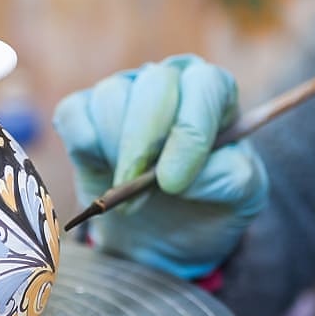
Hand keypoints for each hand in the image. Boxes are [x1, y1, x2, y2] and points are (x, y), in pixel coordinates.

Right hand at [52, 54, 267, 278]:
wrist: (164, 234)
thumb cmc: (208, 204)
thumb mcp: (239, 198)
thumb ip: (227, 177)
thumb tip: (185, 173)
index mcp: (214, 91)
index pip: (205, 87)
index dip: (189, 132)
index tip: (174, 182)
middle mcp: (170, 81)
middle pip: (155, 84)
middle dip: (145, 141)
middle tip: (138, 186)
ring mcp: (123, 91)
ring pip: (111, 98)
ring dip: (116, 152)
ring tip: (128, 193)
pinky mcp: (83, 112)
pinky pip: (75, 114)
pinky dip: (85, 146)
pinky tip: (102, 172)